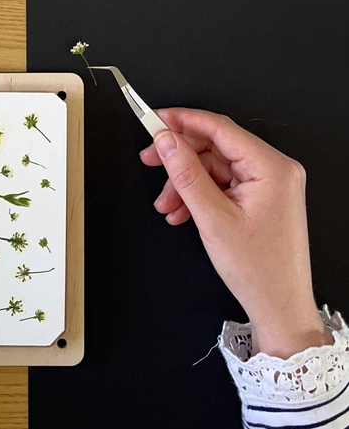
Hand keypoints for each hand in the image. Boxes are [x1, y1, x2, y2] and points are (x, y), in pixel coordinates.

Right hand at [141, 108, 331, 358]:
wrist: (279, 308)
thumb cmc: (258, 270)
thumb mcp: (213, 218)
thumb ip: (186, 174)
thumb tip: (166, 140)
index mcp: (272, 167)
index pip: (220, 127)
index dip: (183, 120)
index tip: (154, 120)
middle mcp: (274, 169)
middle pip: (215, 147)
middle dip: (180, 159)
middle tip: (149, 160)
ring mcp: (268, 184)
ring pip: (214, 167)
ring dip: (185, 183)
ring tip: (166, 206)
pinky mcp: (261, 197)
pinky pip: (222, 184)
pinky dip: (198, 195)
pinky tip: (181, 212)